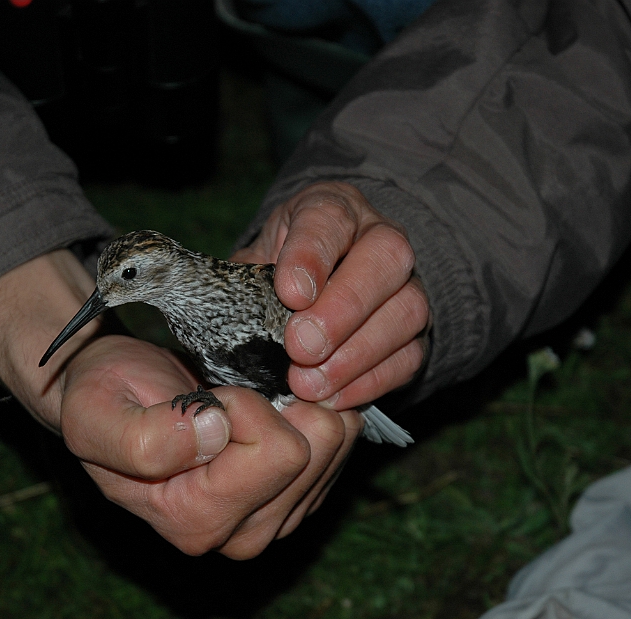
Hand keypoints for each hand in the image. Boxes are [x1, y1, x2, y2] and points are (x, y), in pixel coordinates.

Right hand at [0, 249, 359, 557]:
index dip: (247, 406)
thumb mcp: (96, 414)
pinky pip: (341, 441)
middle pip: (317, 451)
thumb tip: (214, 432)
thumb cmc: (104, 400)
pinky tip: (275, 404)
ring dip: (300, 404)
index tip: (210, 398)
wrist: (115, 398)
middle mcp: (242, 533)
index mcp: (196, 520)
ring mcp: (275, 516)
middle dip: (281, 404)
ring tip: (252, 396)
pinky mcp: (297, 493)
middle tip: (233, 393)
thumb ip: (144, 438)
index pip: (279, 453)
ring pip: (337, 443)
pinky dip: (313, 410)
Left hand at [233, 181, 429, 410]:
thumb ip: (241, 278)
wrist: (318, 286)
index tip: (289, 292)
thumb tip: (214, 305)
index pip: (330, 218)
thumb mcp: (255, 260)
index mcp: (334, 209)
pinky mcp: (416, 333)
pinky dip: (371, 382)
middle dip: (343, 308)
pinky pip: (410, 357)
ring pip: (407, 310)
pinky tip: (333, 398)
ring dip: (357, 353)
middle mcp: (379, 238)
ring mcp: (407, 285)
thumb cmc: (281, 272)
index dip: (312, 255)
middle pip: (386, 259)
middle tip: (299, 347)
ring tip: (310, 384)